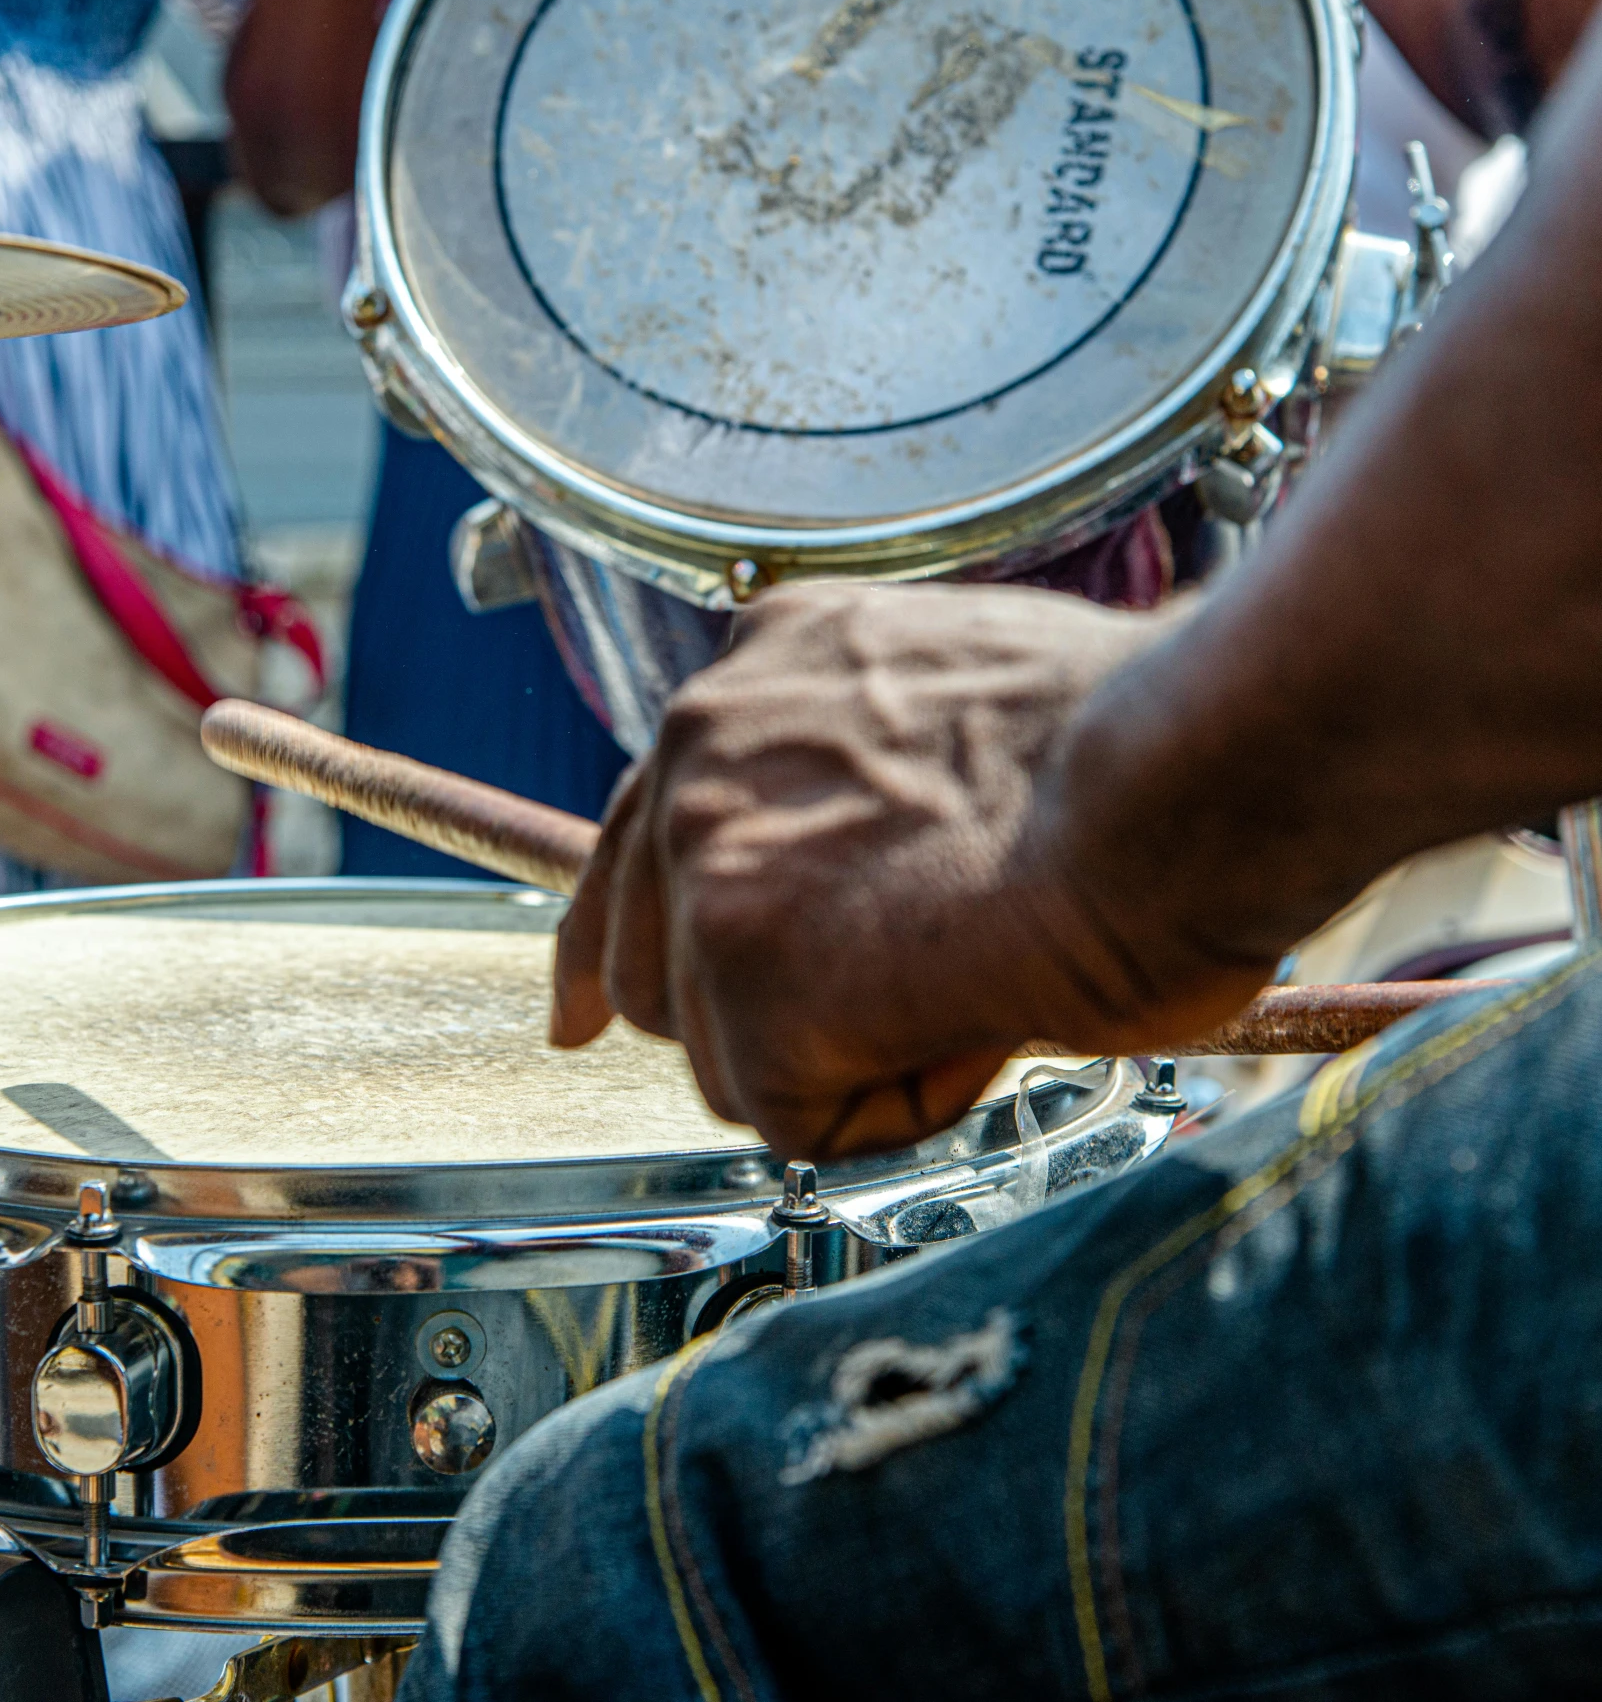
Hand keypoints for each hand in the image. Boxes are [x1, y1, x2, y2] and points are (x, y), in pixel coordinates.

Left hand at [551, 584, 1273, 1161]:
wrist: (1198, 770)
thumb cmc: (1147, 747)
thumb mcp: (958, 716)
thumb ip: (862, 790)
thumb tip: (862, 893)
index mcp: (764, 669)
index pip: (637, 824)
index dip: (613, 935)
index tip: (582, 1009)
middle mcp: (708, 741)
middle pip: (655, 953)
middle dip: (753, 1015)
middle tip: (885, 1015)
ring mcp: (712, 857)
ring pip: (726, 1045)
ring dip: (845, 1053)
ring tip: (978, 981)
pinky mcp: (747, 970)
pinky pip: (793, 1112)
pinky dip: (893, 1104)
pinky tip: (981, 1019)